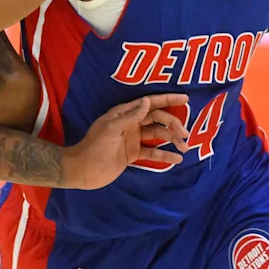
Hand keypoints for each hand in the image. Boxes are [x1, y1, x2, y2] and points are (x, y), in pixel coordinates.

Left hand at [61, 94, 190, 189]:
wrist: (83, 170)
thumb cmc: (95, 146)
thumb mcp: (112, 128)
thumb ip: (131, 116)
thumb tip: (148, 101)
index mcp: (125, 113)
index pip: (150, 103)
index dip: (168, 99)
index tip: (185, 98)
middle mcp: (131, 123)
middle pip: (158, 119)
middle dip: (173, 124)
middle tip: (185, 134)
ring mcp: (133, 139)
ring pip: (158, 135)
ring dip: (172, 139)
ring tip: (185, 147)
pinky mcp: (134, 154)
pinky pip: (153, 152)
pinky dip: (165, 154)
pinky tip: (177, 158)